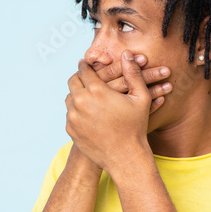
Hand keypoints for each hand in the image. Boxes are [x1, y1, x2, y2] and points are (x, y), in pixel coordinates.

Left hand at [65, 50, 156, 176]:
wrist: (125, 157)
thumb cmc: (135, 127)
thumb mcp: (140, 98)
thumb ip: (133, 74)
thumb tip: (127, 54)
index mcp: (96, 91)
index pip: (84, 70)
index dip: (85, 65)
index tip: (86, 63)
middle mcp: (81, 102)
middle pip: (72, 81)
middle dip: (78, 77)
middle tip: (84, 76)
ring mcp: (73, 117)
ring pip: (69, 98)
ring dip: (76, 93)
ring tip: (85, 93)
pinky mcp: (70, 129)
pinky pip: (70, 114)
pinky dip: (76, 110)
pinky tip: (86, 111)